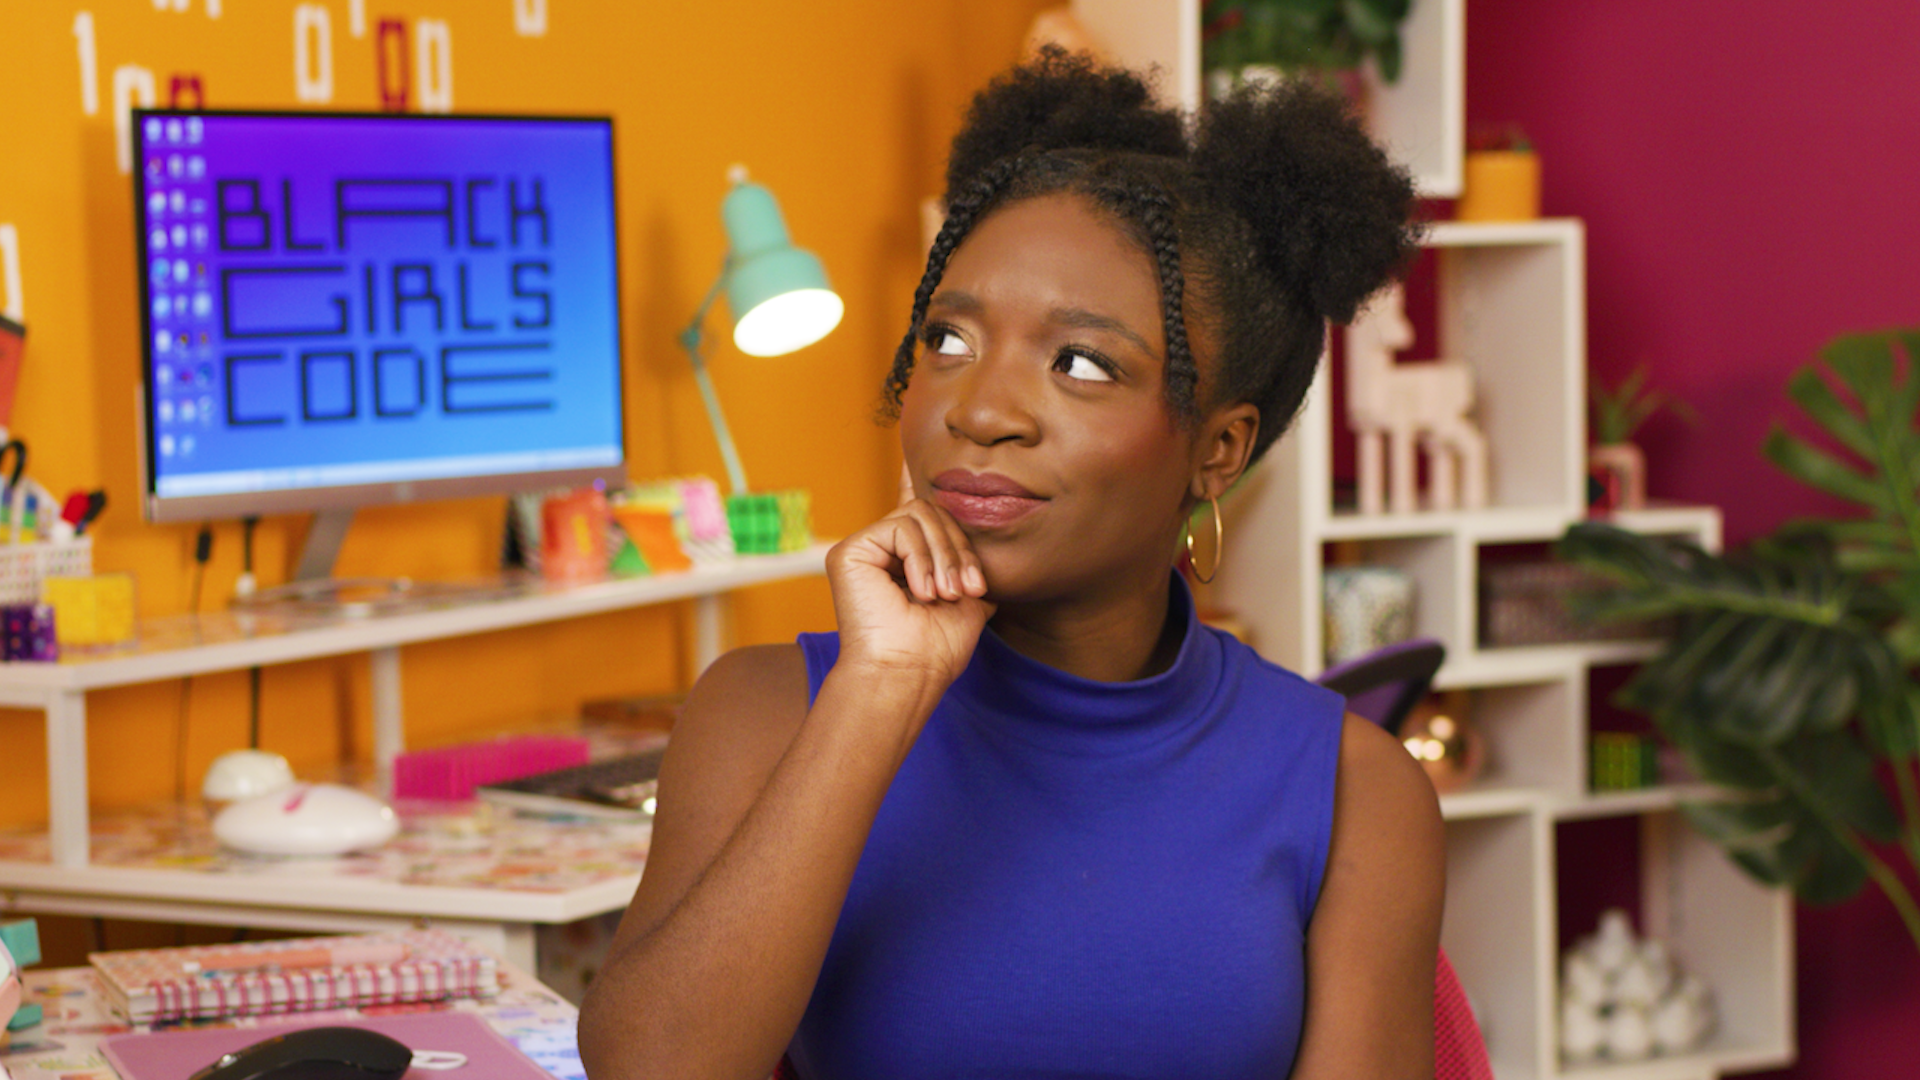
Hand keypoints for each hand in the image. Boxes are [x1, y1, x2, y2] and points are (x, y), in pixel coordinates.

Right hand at [826, 470, 993, 687]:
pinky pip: (901, 525)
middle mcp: (883, 549)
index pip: (912, 509)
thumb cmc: (937, 649)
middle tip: (968, 589)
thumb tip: (986, 549)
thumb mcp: (968, 600)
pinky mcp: (850, 549)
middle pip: (933, 512)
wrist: (907, 673)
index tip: (908, 446)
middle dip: (959, 549)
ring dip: (944, 556)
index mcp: (907, 559)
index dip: (911, 477)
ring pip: (921, 515)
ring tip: (945, 595)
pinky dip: (920, 557)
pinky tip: (920, 590)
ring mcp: (864, 548)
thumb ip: (969, 567)